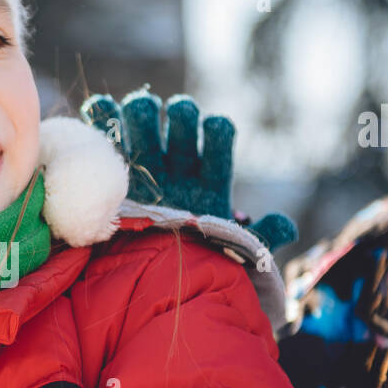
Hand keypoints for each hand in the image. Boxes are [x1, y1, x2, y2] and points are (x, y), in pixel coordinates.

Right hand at [79, 85, 296, 251]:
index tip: (211, 133)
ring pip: (147, 114)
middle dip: (180, 113)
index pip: (219, 134)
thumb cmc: (193, 263)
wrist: (149, 279)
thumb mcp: (233, 254)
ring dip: (143, 109)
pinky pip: (108, 128)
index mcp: (208, 176)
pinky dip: (103, 114)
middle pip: (183, 116)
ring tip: (137, 116)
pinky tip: (100, 108)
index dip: (216, 130)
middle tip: (176, 122)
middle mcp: (178, 162)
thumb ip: (262, 238)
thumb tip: (287, 225)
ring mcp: (145, 159)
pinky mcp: (115, 165)